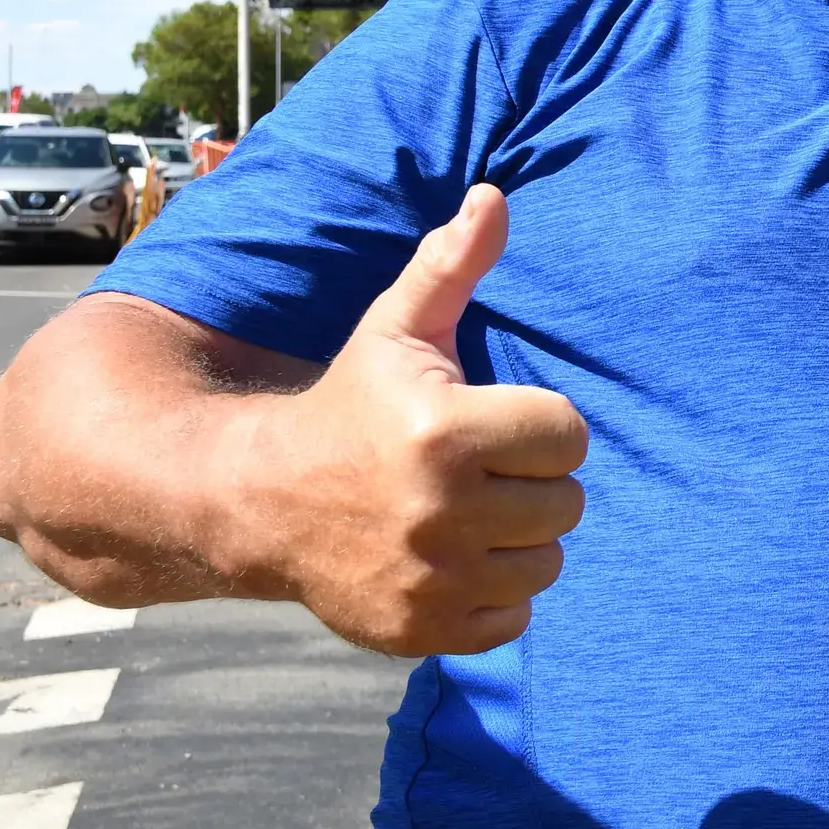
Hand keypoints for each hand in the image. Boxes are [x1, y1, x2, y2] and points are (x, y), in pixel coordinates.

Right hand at [242, 186, 586, 656]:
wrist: (258, 501)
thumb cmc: (351, 405)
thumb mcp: (396, 330)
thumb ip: (452, 265)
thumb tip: (493, 196)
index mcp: (445, 432)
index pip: (570, 435)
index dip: (539, 425)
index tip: (493, 422)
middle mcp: (439, 512)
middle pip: (567, 503)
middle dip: (531, 483)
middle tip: (478, 470)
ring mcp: (429, 580)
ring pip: (547, 562)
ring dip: (518, 540)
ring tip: (466, 513)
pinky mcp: (419, 631)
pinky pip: (513, 617)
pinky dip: (492, 595)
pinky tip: (449, 561)